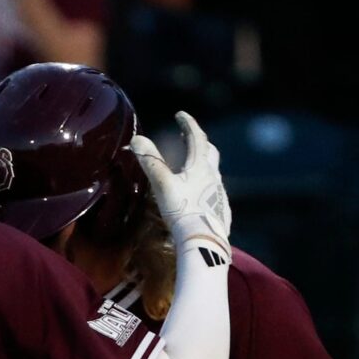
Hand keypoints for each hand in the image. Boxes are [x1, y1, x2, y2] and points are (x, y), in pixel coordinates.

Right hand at [130, 114, 232, 244]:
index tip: (180, 115)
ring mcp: (220, 195)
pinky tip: (201, 196)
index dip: (188, 124)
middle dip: (199, 141)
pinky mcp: (222, 212)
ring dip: (203, 165)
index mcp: (200, 167)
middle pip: (210, 152)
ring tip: (192, 167)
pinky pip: (215, 193)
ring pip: (214, 173)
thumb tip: (137, 139)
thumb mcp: (163, 185)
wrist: (203, 242)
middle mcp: (214, 177)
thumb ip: (151, 162)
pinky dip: (207, 187)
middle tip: (188, 136)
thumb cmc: (182, 212)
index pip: (197, 138)